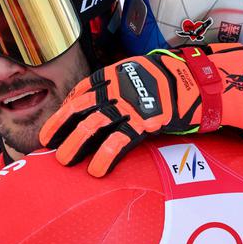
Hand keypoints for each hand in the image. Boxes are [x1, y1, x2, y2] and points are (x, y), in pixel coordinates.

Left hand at [40, 43, 242, 176]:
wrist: (195, 79)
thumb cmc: (166, 78)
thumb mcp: (136, 72)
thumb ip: (117, 83)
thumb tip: (99, 100)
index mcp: (111, 74)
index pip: (80, 91)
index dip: (64, 108)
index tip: (54, 124)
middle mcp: (115, 88)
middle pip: (79, 108)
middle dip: (60, 127)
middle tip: (47, 144)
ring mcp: (127, 104)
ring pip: (92, 125)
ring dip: (74, 144)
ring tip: (63, 161)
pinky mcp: (142, 121)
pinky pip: (118, 142)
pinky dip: (104, 157)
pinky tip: (96, 171)